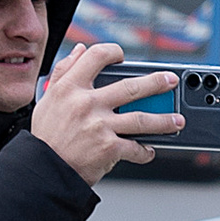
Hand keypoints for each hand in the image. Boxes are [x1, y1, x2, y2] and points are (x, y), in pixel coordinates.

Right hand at [31, 38, 161, 182]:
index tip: (122, 56)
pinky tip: (149, 150)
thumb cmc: (45, 137)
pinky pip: (134, 148)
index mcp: (70, 88)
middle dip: (157, 82)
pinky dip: (145, 151)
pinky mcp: (108, 148)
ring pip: (142, 118)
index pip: (97, 56)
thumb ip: (63, 71)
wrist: (43, 171)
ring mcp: (99, 126)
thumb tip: (79, 50)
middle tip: (170, 81)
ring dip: (164, 120)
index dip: (114, 52)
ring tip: (176, 120)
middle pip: (131, 86)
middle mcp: (87, 104)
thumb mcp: (47, 99)